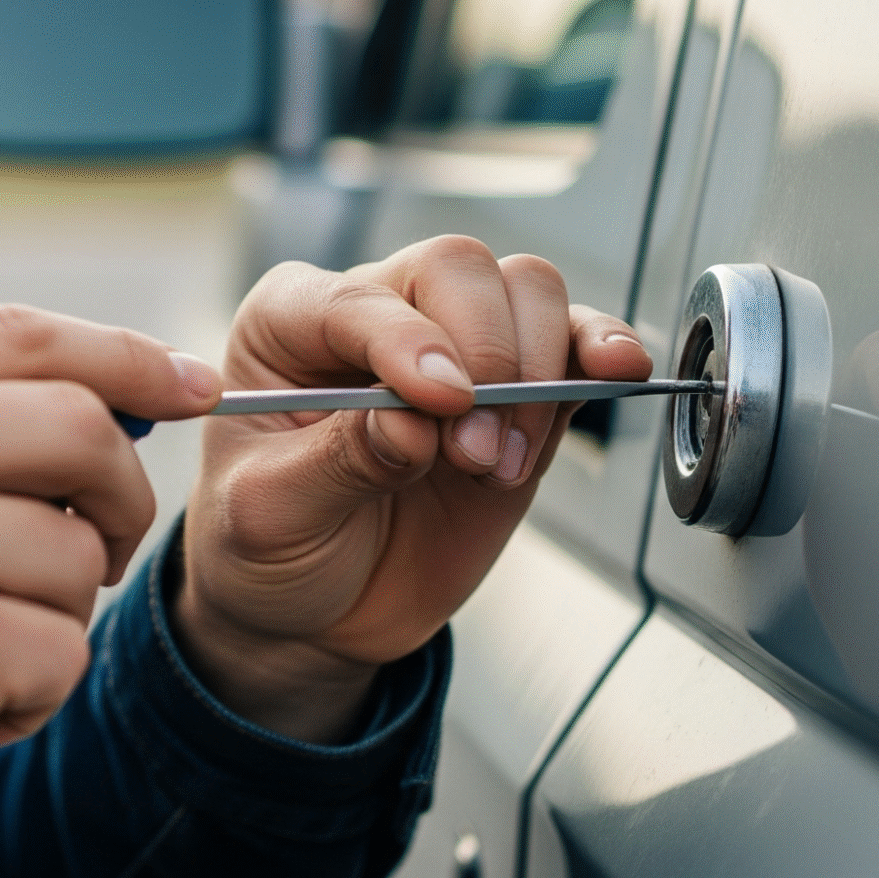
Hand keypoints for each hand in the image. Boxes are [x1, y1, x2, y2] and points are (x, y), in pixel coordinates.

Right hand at [0, 306, 223, 877]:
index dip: (124, 354)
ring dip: (42, 626)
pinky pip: (62, 656)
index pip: (19, 333)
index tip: (192, 382)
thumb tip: (84, 409)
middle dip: (114, 500)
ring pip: (75, 558)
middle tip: (87, 558)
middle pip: (80, 428)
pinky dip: (21, 703)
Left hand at [176, 237, 650, 742]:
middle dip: (484, 354)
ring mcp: (453, 348)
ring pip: (525, 290)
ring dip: (534, 375)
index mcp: (289, 322)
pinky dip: (599, 354)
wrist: (315, 608)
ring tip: (495, 463)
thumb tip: (412, 424)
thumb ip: (334, 463)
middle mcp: (374, 313)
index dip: (408, 341)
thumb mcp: (267, 515)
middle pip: (457, 269)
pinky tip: (613, 375)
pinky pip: (574, 342)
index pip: (358, 297)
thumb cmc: (265, 544)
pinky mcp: (516, 395)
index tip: (441, 404)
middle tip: (469, 451)